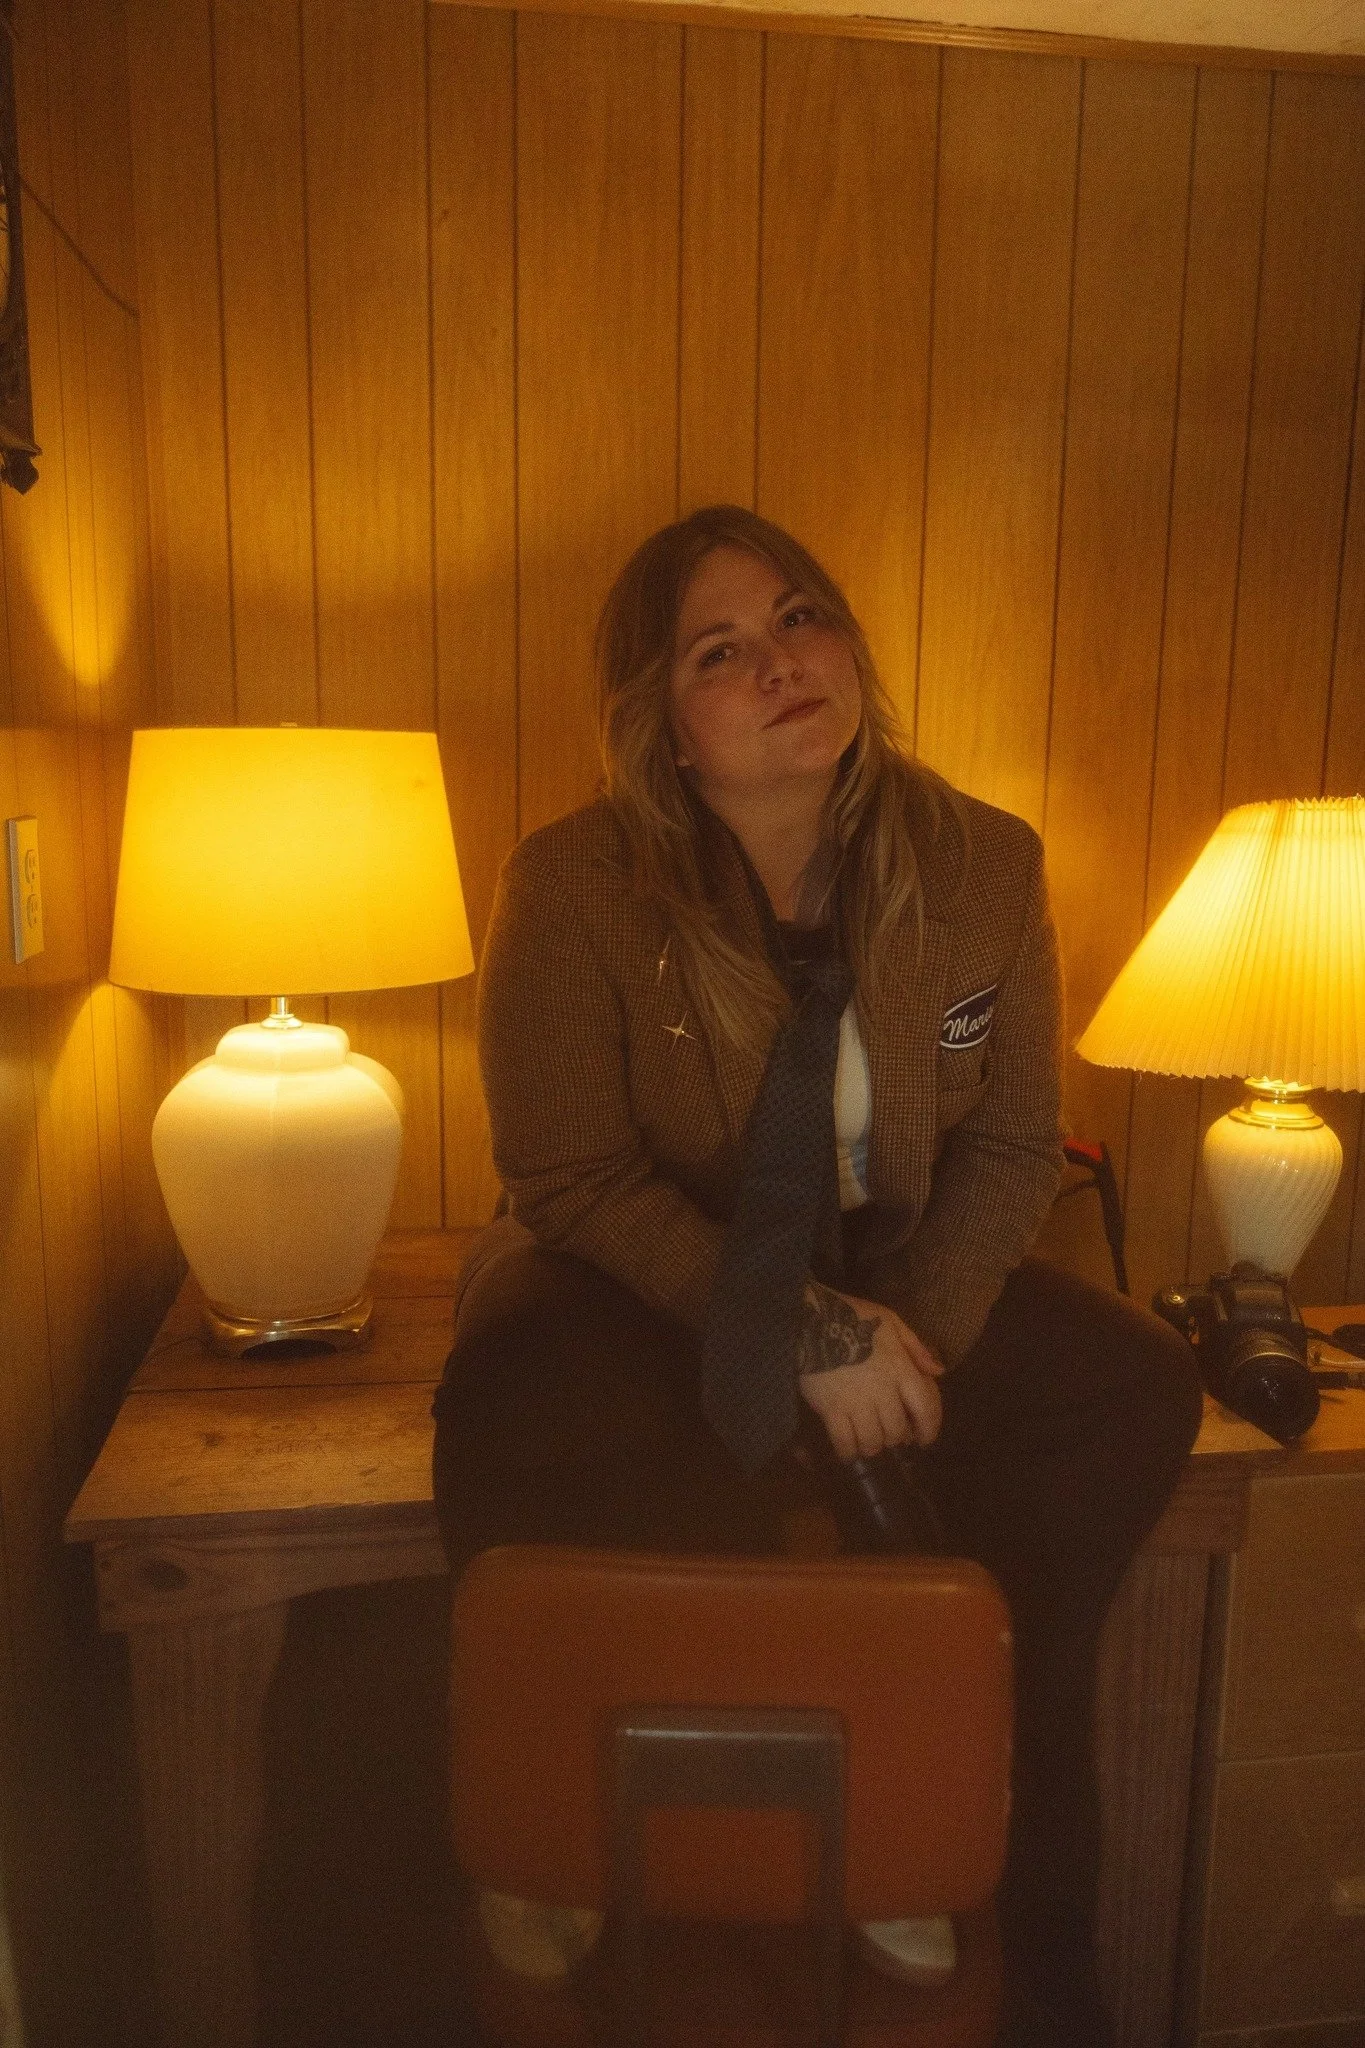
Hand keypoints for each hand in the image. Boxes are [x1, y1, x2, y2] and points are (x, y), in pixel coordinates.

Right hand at [796, 1282, 942, 1460]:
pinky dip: (848, 1451)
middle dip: (895, 1438)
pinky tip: (847, 1450)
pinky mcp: (831, 1409)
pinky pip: (844, 1442)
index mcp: (901, 1369)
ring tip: (868, 1442)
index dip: (929, 1429)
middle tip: (888, 1435)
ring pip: (872, 1441)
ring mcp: (856, 1402)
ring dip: (872, 1446)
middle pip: (896, 1431)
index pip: (925, 1408)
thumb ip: (915, 1347)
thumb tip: (938, 1372)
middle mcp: (882, 1391)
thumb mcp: (890, 1321)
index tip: (924, 1439)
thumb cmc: (853, 1316)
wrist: (809, 1319)